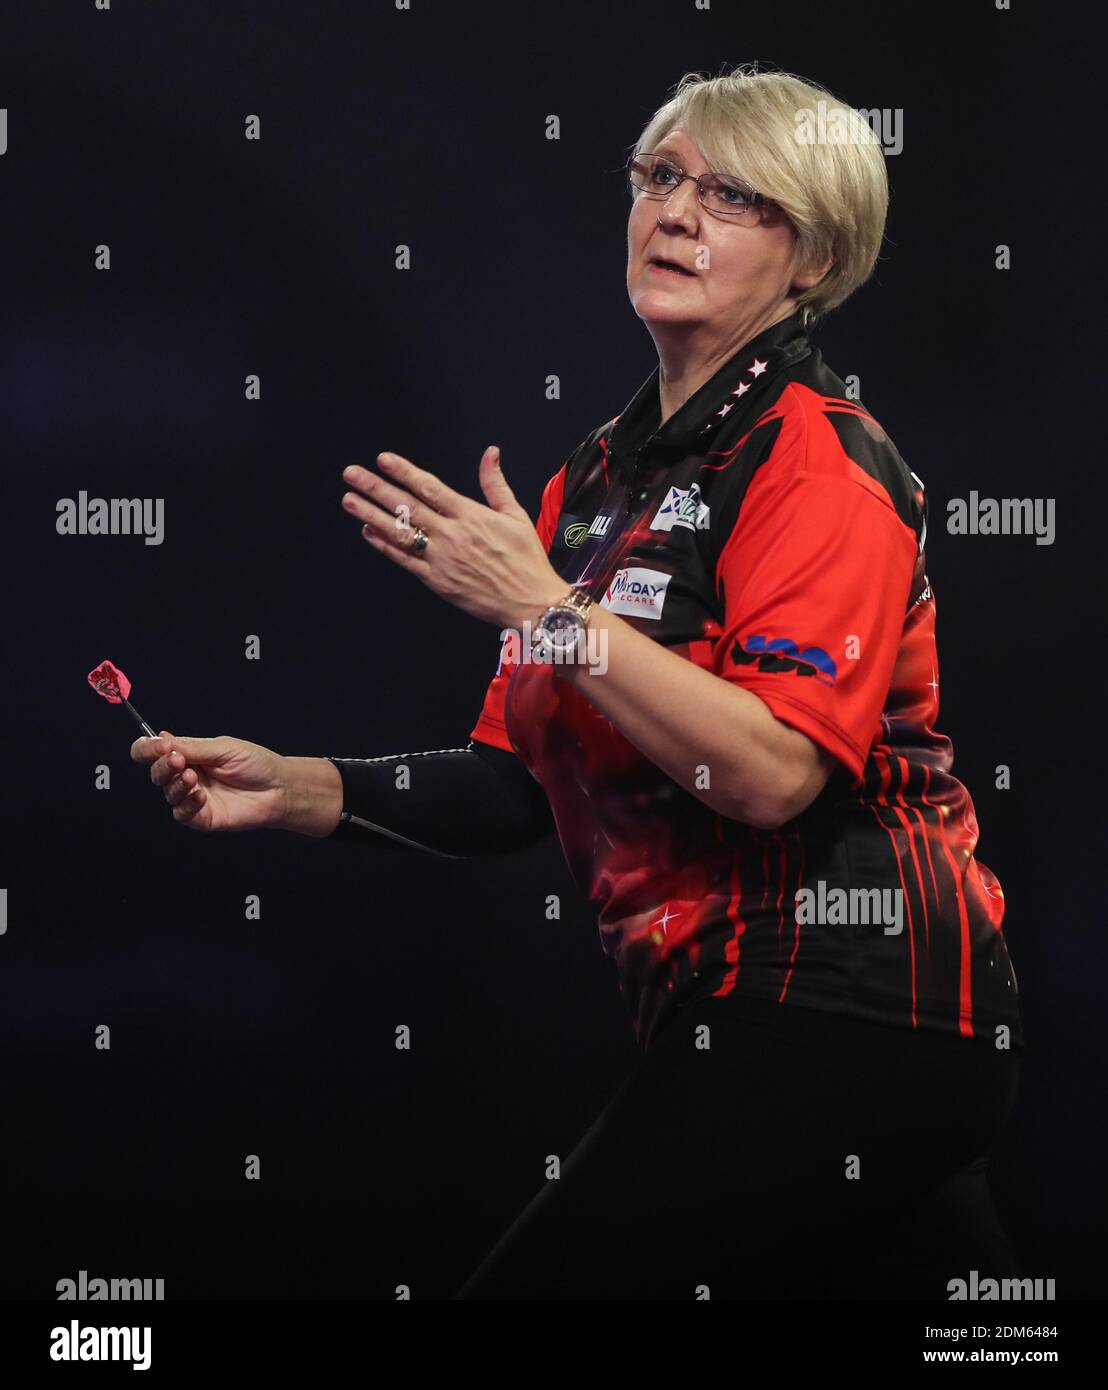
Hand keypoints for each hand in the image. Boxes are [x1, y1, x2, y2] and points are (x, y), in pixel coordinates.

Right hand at [130, 731, 288, 832]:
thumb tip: (160, 738)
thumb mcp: (222, 748)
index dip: (148, 748)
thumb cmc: (256, 764)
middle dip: (163, 766)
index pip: (154, 751)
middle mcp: (187, 775)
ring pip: (168, 793)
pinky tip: (200, 796)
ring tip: (193, 777)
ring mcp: (193, 796)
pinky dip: (187, 803)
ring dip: (176, 784)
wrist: (279, 788)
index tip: (158, 746)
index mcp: (189, 754)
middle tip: (178, 760)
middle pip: (157, 772)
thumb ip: (191, 747)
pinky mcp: (201, 816)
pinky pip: (182, 813)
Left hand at [340, 446, 565, 630]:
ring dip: (371, 515)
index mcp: (471, 515)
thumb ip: (495, 484)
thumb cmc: (526, 560)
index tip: (383, 460)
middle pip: (407, 506)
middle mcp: (452, 535)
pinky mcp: (437, 581)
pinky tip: (369, 532)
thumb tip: (490, 453)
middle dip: (376, 488)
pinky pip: (405, 560)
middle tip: (351, 474)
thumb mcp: (516, 516)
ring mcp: (441, 559)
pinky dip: (385, 546)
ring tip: (349, 500)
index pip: (429, 487)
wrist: (531, 603)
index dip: (404, 471)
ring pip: (399, 532)